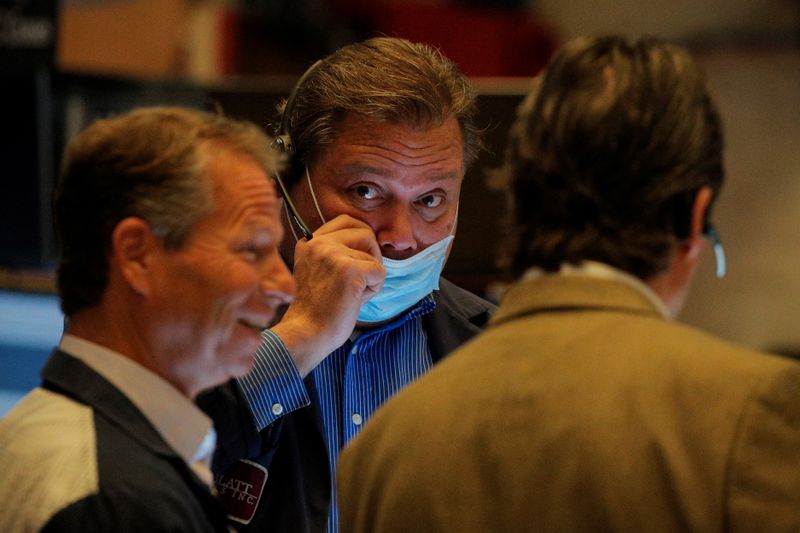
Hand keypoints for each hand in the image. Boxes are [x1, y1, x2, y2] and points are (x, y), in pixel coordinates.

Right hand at [272, 215, 384, 375]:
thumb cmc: (317, 310)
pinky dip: (375, 288)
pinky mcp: (348, 270)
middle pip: (365, 231)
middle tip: (363, 277)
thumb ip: (338, 253)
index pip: (346, 221)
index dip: (362, 237)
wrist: (306, 333)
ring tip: (355, 293)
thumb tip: (372, 242)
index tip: (360, 259)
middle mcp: (318, 243)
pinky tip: (356, 300)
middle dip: (372, 253)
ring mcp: (332, 254)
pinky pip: (379, 271)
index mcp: (309, 242)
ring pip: (374, 253)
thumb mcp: (320, 271)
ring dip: (372, 274)